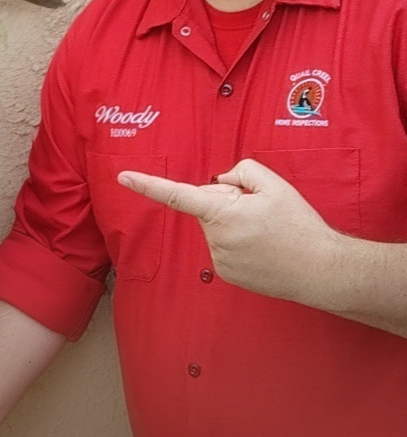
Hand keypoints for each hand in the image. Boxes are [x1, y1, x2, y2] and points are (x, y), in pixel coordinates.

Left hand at [118, 159, 340, 302]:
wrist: (322, 270)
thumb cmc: (298, 225)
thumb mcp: (273, 184)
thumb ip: (240, 171)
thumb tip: (221, 182)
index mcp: (221, 213)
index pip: (176, 195)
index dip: (147, 184)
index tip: (122, 176)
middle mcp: (215, 239)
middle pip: (208, 207)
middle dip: (227, 202)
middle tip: (262, 211)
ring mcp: (220, 261)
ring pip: (218, 227)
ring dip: (236, 223)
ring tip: (268, 232)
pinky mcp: (229, 275)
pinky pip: (225, 246)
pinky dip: (240, 242)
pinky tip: (264, 248)